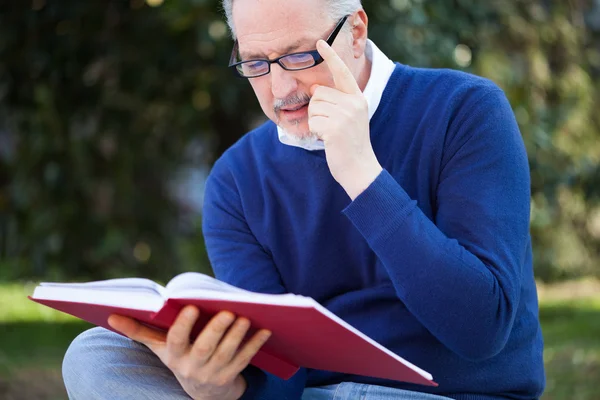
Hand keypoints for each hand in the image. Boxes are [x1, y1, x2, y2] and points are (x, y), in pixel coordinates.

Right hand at [108, 306, 270, 399]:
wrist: (202, 392)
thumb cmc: (179, 357)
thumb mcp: (160, 348)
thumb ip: (139, 330)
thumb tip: (111, 314)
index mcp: (175, 355)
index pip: (176, 340)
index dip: (183, 325)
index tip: (191, 307)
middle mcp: (193, 366)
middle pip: (205, 348)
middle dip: (216, 330)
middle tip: (228, 311)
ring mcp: (214, 373)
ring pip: (227, 354)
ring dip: (237, 336)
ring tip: (245, 318)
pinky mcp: (232, 375)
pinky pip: (245, 360)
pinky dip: (255, 345)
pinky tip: (265, 330)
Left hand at [308, 39, 382, 199]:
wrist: (359, 169)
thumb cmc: (349, 144)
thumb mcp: (347, 118)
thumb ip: (335, 102)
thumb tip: (315, 89)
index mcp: (358, 98)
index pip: (342, 73)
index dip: (330, 57)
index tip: (320, 43)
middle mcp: (354, 103)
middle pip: (319, 93)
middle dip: (317, 109)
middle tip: (329, 126)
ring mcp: (345, 116)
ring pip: (314, 107)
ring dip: (315, 122)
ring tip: (329, 133)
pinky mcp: (335, 128)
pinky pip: (313, 122)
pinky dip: (315, 132)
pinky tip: (327, 140)